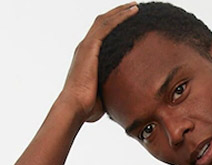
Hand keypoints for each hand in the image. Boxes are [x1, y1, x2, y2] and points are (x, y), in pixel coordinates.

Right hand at [57, 2, 138, 122]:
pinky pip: (107, 27)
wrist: (75, 107)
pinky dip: (120, 18)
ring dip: (121, 12)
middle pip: (103, 24)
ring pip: (105, 21)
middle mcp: (85, 48)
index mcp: (88, 58)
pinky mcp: (89, 48)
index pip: (102, 36)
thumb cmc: (87, 108)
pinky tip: (132, 12)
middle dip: (118, 14)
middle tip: (134, 8)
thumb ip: (113, 91)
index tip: (128, 23)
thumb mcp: (104, 96)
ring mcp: (87, 46)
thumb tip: (127, 99)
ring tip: (136, 6)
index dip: (114, 27)